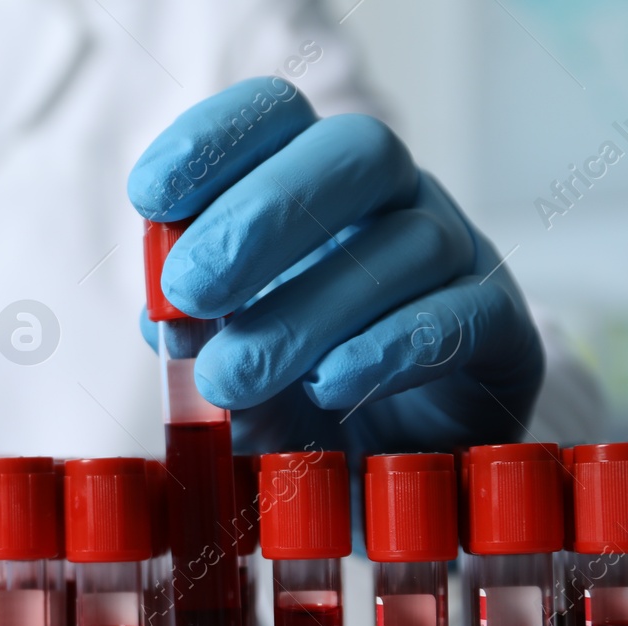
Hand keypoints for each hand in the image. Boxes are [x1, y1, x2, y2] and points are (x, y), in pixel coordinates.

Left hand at [129, 77, 542, 455]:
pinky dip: (386, 349)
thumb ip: (192, 337)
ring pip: (406, 243)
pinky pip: (463, 316)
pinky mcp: (503, 331)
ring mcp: (456, 257)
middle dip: (262, 214)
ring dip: (302, 313)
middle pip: (354, 150)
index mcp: (310, 185)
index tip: (149, 196)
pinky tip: (327, 386)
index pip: (277, 116)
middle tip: (191, 289)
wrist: (373, 482)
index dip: (214, 140)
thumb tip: (167, 317)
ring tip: (230, 380)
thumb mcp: (221, 367)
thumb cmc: (285, 404)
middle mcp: (391, 202)